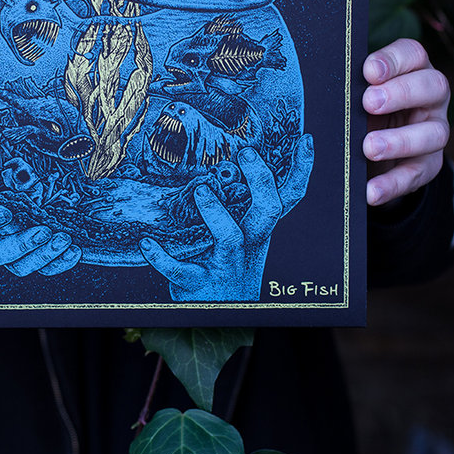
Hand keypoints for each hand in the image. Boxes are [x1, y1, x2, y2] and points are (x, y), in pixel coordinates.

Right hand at [0, 167, 80, 276]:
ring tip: (65, 240)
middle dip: (19, 246)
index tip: (4, 212)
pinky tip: (74, 250)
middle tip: (44, 231)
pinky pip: (42, 262)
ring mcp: (8, 239)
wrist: (9, 154)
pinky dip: (59, 260)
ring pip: (19, 264)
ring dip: (43, 256)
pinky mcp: (32, 244)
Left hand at [140, 143, 310, 300]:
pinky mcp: (197, 283)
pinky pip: (179, 269)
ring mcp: (224, 265)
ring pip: (230, 238)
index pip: (287, 198)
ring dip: (217, 214)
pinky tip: (148, 243)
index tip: (304, 140)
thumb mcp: (241, 235)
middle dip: (261, 182)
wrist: (219, 313)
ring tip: (202, 191)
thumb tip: (224, 161)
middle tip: (247, 153)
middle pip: (266, 212)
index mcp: (258, 230)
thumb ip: (237, 205)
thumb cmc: (226, 265)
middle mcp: (248, 245)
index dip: (300, 170)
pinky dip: (162, 257)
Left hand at [362, 38, 450, 206]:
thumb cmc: (362, 109)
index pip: (413, 55)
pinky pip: (416, 174)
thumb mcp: (357, 93)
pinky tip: (370, 190)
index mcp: (413, 70)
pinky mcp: (428, 165)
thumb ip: (350, 85)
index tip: (369, 71)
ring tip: (369, 147)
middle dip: (401, 93)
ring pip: (433, 133)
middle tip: (369, 103)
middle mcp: (431, 98)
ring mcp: (433, 131)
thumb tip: (322, 82)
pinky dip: (392, 184)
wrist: (372, 151)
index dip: (394, 60)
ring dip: (400, 140)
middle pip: (432, 86)